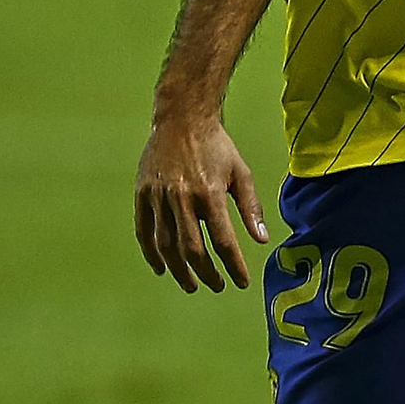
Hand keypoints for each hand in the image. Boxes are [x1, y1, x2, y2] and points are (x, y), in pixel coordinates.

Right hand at [134, 109, 269, 294]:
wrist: (181, 118)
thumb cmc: (216, 146)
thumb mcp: (240, 173)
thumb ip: (251, 208)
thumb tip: (262, 239)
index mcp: (210, 193)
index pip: (223, 241)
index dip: (233, 266)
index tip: (241, 282)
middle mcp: (182, 197)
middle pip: (192, 250)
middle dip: (206, 273)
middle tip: (217, 286)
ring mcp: (159, 196)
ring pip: (166, 245)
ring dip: (179, 270)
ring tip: (192, 284)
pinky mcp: (142, 193)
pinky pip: (144, 231)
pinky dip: (152, 253)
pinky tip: (162, 268)